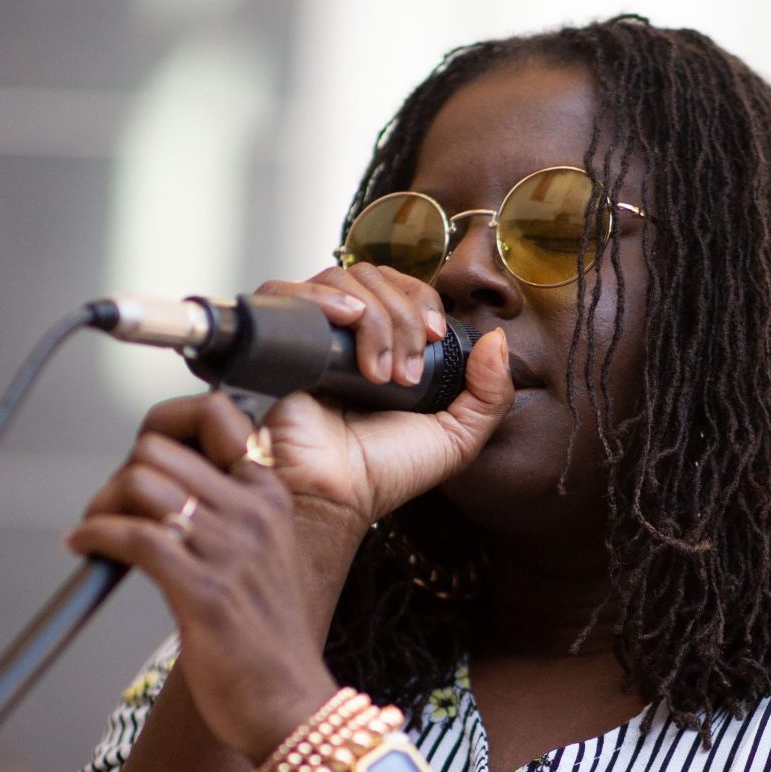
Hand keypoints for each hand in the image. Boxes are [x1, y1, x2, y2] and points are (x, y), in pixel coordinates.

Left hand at [63, 393, 343, 762]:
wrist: (290, 706)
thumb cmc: (267, 642)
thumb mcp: (262, 558)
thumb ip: (227, 516)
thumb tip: (160, 488)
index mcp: (270, 496)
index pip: (212, 416)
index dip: (161, 433)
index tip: (140, 466)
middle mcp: (254, 512)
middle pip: (157, 450)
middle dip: (121, 475)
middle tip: (110, 511)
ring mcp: (231, 549)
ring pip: (139, 483)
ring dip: (102, 505)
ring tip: (96, 533)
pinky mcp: (204, 590)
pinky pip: (132, 535)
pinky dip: (95, 535)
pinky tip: (84, 546)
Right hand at [247, 265, 514, 544]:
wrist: (333, 495)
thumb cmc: (383, 472)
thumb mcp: (457, 439)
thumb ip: (490, 394)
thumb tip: (497, 340)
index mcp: (383, 345)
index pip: (403, 287)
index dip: (423, 302)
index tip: (434, 339)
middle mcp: (344, 333)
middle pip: (376, 276)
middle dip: (403, 317)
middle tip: (406, 374)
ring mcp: (308, 333)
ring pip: (342, 280)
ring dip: (374, 320)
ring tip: (377, 375)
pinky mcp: (273, 339)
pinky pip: (287, 292)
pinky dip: (322, 299)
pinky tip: (344, 325)